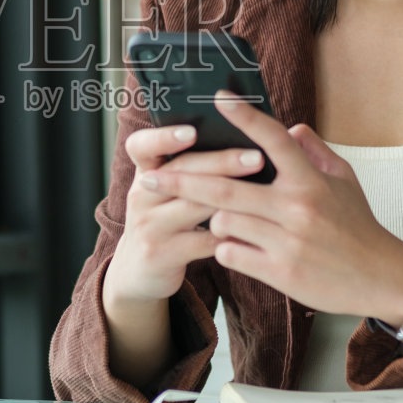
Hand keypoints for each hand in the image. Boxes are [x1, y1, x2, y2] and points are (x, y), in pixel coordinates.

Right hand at [103, 124, 266, 306]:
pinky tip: (255, 229)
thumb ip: (197, 165)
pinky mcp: (162, 254)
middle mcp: (142, 196)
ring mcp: (149, 226)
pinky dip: (231, 234)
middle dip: (221, 163)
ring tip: (262, 192)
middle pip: (180, 173)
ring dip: (231, 198)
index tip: (192, 131)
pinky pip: (204, 241)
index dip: (163, 137)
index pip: (140, 146)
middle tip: (256, 157)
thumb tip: (251, 134)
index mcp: (145, 172)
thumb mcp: (169, 191)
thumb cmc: (168, 219)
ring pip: (193, 207)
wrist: (141, 270)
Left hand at [137, 93, 402, 324]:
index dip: (247, 116)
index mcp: (311, 181)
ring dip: (214, 220)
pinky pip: (231, 253)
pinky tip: (238, 246)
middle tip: (149, 178)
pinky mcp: (280, 272)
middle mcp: (297, 208)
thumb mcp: (343, 181)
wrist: (380, 279)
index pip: (275, 140)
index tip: (219, 97)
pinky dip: (226, 247)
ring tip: (224, 219)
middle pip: (225, 189)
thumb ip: (315, 152)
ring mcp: (286, 242)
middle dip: (181, 181)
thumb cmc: (358, 226)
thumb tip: (291, 127)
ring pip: (223, 222)